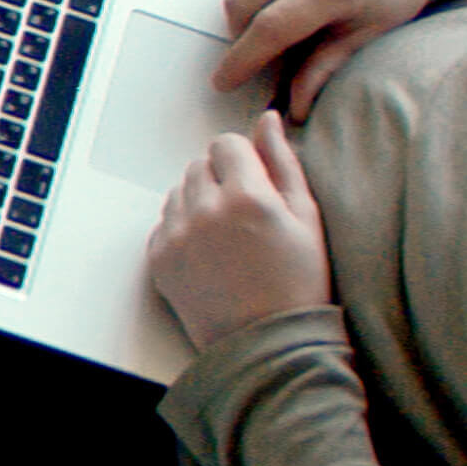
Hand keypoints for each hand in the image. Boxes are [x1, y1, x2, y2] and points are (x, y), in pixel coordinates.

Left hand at [146, 111, 333, 349]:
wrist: (268, 345)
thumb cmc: (298, 283)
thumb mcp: (307, 218)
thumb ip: (283, 161)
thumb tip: (266, 120)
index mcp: (247, 195)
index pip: (226, 143)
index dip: (243, 160)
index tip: (256, 184)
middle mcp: (205, 211)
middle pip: (200, 165)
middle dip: (220, 179)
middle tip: (244, 215)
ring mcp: (177, 237)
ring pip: (179, 191)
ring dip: (199, 201)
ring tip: (226, 236)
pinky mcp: (160, 261)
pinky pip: (164, 223)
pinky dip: (182, 230)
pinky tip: (209, 254)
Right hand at [216, 0, 436, 119]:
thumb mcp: (368, 32)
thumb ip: (324, 68)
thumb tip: (295, 109)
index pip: (269, 30)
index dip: (240, 61)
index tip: (224, 81)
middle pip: (240, 4)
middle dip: (238, 37)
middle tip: (255, 53)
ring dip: (242, 9)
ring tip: (272, 19)